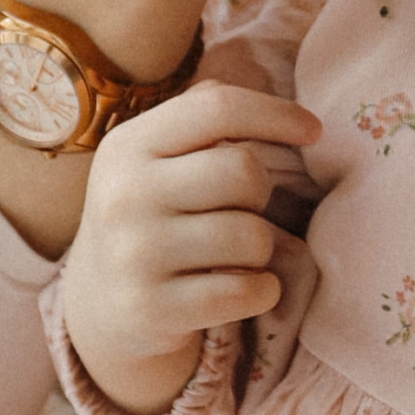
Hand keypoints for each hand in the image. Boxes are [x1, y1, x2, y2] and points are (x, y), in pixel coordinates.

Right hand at [56, 80, 320, 414]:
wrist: (100, 306)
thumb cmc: (152, 217)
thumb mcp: (154, 159)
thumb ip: (202, 117)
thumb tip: (274, 105)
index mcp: (128, 146)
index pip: (217, 107)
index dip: (275, 113)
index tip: (314, 129)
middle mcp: (124, 194)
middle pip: (244, 172)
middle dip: (261, 194)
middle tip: (241, 211)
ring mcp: (134, 254)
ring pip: (252, 236)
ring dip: (262, 248)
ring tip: (235, 254)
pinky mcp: (151, 309)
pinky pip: (246, 291)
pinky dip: (263, 290)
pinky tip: (243, 288)